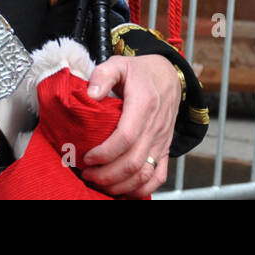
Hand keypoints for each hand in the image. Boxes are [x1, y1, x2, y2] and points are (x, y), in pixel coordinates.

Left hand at [81, 55, 179, 197]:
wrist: (168, 76)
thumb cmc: (139, 72)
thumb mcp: (119, 64)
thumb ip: (103, 75)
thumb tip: (91, 94)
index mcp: (144, 104)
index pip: (126, 137)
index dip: (104, 153)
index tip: (87, 157)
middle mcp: (155, 126)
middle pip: (133, 162)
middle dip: (106, 175)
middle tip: (87, 174)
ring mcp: (162, 140)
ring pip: (144, 174)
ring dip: (120, 185)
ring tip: (100, 183)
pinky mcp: (165, 149)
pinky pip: (158, 177)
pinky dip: (141, 190)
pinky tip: (123, 191)